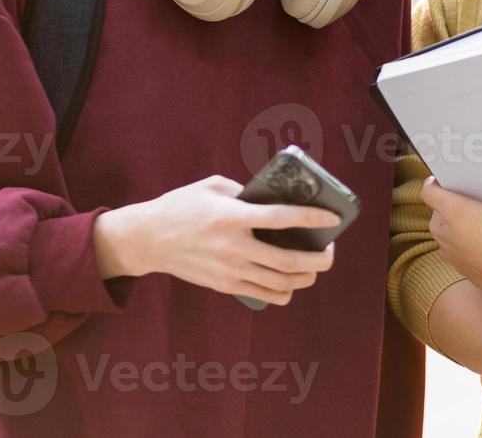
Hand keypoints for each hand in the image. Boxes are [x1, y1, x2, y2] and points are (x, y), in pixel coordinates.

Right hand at [94, 175, 338, 306]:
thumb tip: (278, 200)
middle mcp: (233, 246)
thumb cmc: (182, 206)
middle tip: (330, 251)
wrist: (148, 239)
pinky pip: (264, 295)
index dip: (312, 218)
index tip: (333, 218)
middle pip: (289, 261)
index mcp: (231, 216)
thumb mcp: (212, 186)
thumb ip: (245, 192)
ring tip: (314, 267)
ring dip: (306, 277)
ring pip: (281, 283)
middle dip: (320, 258)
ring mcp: (229, 270)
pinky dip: (284, 291)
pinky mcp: (224, 285)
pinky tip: (290, 281)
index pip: (282, 218)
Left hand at [422, 176, 481, 292]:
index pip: (439, 209)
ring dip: (477, 235)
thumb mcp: (454, 205)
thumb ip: (433, 193)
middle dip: (465, 217)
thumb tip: (428, 185)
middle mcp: (449, 252)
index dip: (453, 199)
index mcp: (440, 233)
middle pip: (454, 226)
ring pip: (469, 243)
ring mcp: (466, 266)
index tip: (466, 196)